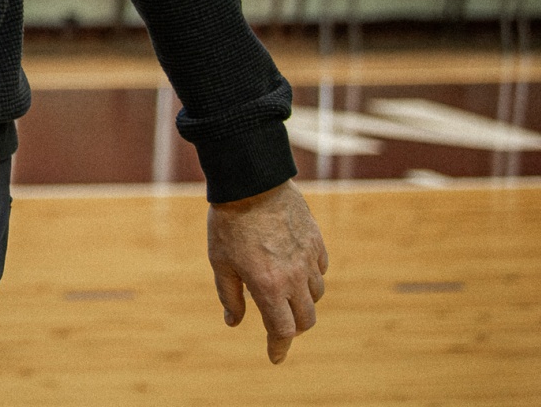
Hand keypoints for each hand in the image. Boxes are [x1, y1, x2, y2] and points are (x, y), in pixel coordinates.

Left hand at [209, 181, 327, 363]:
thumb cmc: (229, 223)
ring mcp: (308, 259)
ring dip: (302, 302)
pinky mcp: (317, 243)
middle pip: (305, 319)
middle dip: (292, 328)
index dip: (278, 347)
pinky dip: (310, 278)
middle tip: (278, 325)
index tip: (274, 357)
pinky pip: (320, 271)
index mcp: (267, 286)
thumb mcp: (220, 262)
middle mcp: (293, 277)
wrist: (251, 182)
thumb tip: (233, 322)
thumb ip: (229, 296)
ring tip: (282, 292)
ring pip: (316, 295)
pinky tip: (294, 269)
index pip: (281, 330)